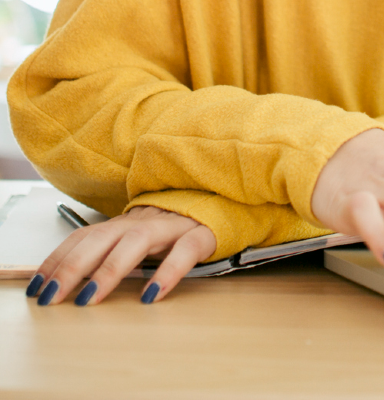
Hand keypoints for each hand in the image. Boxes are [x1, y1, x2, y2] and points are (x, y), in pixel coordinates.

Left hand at [26, 206, 216, 306]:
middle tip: (52, 296)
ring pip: (138, 241)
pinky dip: (167, 271)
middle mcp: (146, 219)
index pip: (85, 235)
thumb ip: (112, 250)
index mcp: (127, 222)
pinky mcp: (203, 234)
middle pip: (103, 237)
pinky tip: (152, 294)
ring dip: (110, 269)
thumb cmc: (179, 227)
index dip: (59, 259)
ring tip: (90, 298)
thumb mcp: (141, 237)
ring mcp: (175, 224)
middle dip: (73, 267)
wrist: (229, 202)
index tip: (37, 286)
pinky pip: (185, 250)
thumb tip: (69, 279)